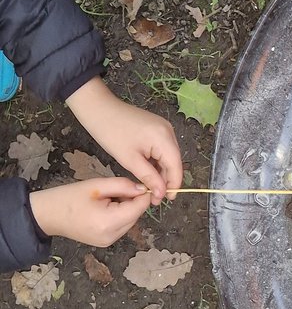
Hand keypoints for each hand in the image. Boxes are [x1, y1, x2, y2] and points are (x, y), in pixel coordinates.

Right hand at [30, 179, 150, 247]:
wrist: (47, 215)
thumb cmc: (69, 197)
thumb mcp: (97, 185)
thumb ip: (123, 185)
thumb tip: (143, 189)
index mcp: (109, 221)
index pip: (139, 208)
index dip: (141, 194)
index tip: (134, 184)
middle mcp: (112, 235)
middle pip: (136, 215)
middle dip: (131, 201)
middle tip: (114, 191)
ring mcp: (109, 241)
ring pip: (130, 221)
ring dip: (125, 209)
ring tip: (106, 200)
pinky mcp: (106, 243)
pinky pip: (121, 227)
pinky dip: (119, 217)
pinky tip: (104, 210)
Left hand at [65, 78, 181, 203]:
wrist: (99, 109)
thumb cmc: (111, 133)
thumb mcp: (130, 160)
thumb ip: (149, 177)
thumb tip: (162, 193)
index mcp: (164, 138)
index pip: (176, 166)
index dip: (173, 185)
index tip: (166, 200)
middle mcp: (169, 131)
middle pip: (174, 161)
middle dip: (166, 180)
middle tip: (155, 197)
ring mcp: (164, 128)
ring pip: (168, 156)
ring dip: (161, 172)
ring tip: (151, 187)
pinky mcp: (157, 128)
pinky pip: (162, 149)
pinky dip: (157, 161)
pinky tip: (149, 171)